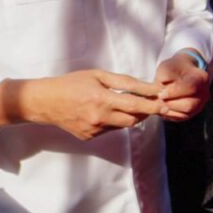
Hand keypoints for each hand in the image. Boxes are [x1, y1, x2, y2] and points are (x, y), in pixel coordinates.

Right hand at [25, 70, 165, 139]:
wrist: (46, 102)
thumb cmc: (72, 83)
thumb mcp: (98, 75)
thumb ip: (124, 82)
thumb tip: (147, 87)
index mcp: (102, 99)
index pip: (136, 105)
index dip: (153, 106)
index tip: (166, 105)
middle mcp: (100, 118)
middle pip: (134, 119)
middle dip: (145, 112)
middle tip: (152, 103)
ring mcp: (94, 130)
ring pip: (123, 125)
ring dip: (130, 116)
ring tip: (127, 104)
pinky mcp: (90, 138)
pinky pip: (110, 130)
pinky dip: (114, 121)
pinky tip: (104, 111)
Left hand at [154, 52, 209, 121]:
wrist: (180, 74)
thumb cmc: (173, 69)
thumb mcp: (168, 66)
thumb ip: (164, 74)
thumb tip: (162, 86)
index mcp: (201, 77)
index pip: (190, 87)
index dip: (174, 92)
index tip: (161, 93)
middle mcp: (204, 93)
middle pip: (190, 104)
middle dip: (172, 103)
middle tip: (160, 98)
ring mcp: (200, 104)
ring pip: (186, 113)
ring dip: (170, 109)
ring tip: (160, 102)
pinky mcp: (192, 113)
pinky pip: (181, 117)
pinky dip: (170, 114)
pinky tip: (162, 106)